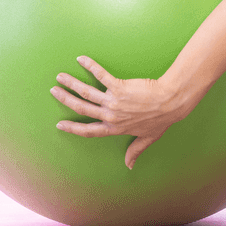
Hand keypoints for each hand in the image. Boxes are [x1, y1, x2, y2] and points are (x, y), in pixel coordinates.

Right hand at [50, 56, 189, 169]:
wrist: (171, 101)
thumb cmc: (162, 119)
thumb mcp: (148, 138)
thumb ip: (136, 150)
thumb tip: (129, 166)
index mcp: (115, 128)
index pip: (89, 130)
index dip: (74, 128)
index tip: (61, 125)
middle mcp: (111, 116)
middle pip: (82, 108)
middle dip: (65, 100)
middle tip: (54, 91)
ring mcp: (113, 101)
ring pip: (86, 92)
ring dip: (71, 83)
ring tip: (60, 76)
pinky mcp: (119, 86)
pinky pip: (101, 75)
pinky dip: (90, 66)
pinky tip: (81, 59)